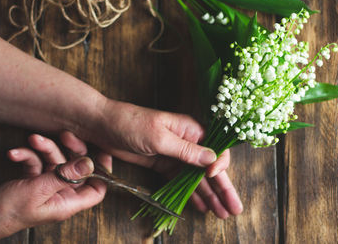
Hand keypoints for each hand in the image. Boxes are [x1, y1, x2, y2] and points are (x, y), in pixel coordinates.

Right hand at [0, 133, 110, 242]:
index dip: (102, 172)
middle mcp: (61, 194)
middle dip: (70, 150)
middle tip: (65, 135)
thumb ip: (64, 176)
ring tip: (32, 139)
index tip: (102, 152)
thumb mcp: (38, 190)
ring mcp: (47, 186)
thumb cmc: (8, 212)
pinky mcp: (33, 181)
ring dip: (44, 149)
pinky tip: (15, 154)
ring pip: (56, 161)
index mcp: (68, 202)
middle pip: (77, 168)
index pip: (97, 189)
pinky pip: (37, 163)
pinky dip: (27, 156)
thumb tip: (90, 163)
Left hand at [84, 101, 242, 217]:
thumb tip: (212, 159)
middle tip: (234, 208)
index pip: (215, 149)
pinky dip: (191, 194)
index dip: (219, 165)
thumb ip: (186, 150)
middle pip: (210, 168)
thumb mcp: (159, 136)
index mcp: (190, 129)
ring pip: (197, 178)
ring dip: (210, 195)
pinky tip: (202, 206)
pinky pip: (181, 182)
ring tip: (221, 214)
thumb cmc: (131, 123)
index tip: (213, 176)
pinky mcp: (163, 164)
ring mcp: (175, 155)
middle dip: (223, 188)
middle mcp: (187, 142)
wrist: (103, 125)